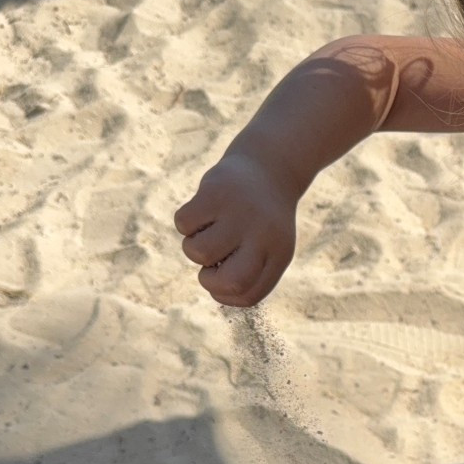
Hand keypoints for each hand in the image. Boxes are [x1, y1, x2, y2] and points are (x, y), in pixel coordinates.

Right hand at [174, 151, 299, 306]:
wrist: (268, 167)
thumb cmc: (262, 218)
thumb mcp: (266, 247)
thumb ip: (247, 272)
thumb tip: (217, 290)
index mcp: (279, 254)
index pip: (250, 295)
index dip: (226, 296)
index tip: (219, 280)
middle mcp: (264, 235)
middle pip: (232, 281)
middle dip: (209, 282)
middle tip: (208, 266)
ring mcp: (240, 213)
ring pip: (199, 251)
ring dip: (193, 247)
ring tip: (206, 231)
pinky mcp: (216, 193)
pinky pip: (184, 224)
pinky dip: (185, 222)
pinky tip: (202, 211)